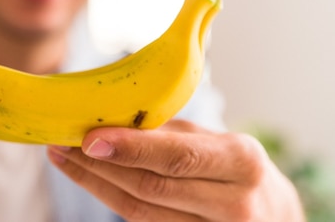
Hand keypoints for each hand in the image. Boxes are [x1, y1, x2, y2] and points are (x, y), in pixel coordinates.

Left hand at [47, 120, 304, 221]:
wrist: (273, 216)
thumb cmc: (236, 169)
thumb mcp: (217, 143)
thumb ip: (171, 135)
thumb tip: (112, 121)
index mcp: (241, 161)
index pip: (177, 157)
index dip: (130, 149)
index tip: (89, 139)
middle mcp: (234, 202)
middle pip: (152, 187)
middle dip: (99, 166)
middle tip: (61, 143)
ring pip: (141, 211)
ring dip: (96, 184)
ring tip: (64, 158)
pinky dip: (112, 199)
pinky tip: (91, 179)